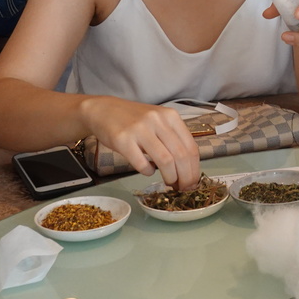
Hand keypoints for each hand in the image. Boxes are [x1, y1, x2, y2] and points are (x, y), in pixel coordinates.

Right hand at [78, 96, 199, 189]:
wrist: (103, 110)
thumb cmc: (134, 119)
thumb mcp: (158, 121)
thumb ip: (172, 138)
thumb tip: (187, 168)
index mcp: (170, 116)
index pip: (191, 147)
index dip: (194, 169)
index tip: (193, 182)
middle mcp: (157, 120)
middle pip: (181, 155)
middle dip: (185, 177)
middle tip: (183, 188)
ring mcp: (140, 129)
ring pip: (165, 160)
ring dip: (170, 177)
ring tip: (169, 182)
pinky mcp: (123, 139)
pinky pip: (141, 163)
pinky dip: (148, 172)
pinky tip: (147, 171)